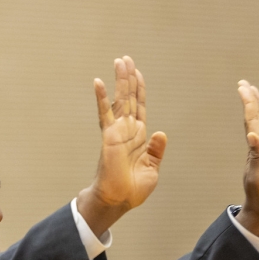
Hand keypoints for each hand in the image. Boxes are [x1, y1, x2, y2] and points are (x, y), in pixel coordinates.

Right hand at [77, 56, 167, 235]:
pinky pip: (105, 113)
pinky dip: (101, 98)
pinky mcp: (109, 136)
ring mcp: (117, 131)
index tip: (137, 73)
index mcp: (139, 137)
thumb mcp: (152, 169)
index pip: (140, 107)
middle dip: (128, 78)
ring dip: (120, 81)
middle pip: (129, 98)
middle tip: (125, 59)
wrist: (118, 200)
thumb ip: (156, 151)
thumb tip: (161, 132)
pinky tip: (98, 82)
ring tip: (119, 62)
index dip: (139, 90)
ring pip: (120, 100)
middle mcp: (128, 130)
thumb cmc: (132, 189)